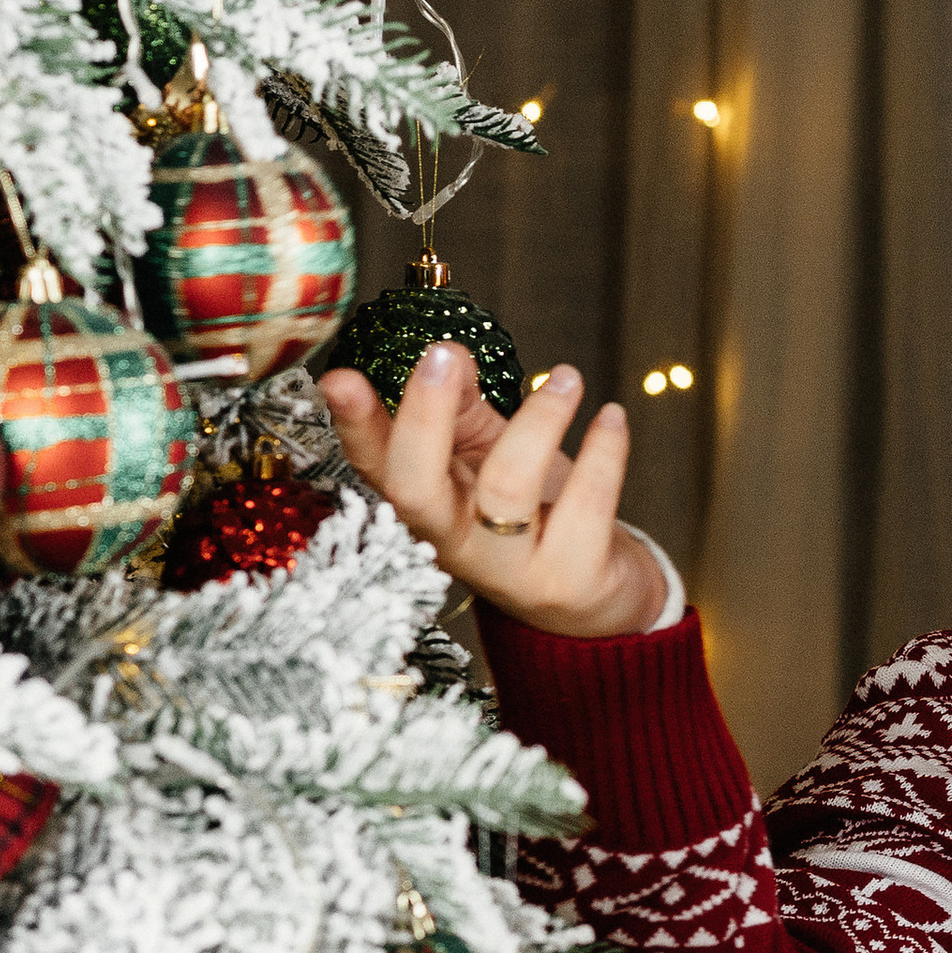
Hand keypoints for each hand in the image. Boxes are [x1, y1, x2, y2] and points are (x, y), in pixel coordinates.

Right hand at [324, 344, 669, 638]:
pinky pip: (587, 507)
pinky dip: (604, 453)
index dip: (355, 425)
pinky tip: (611, 417)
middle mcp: (457, 546)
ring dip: (536, 421)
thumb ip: (464, 408)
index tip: (340, 379)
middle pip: (416, 490)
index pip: (377, 467)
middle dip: (423, 417)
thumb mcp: (491, 457)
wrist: (596, 599)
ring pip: (506, 490)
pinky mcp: (573, 580)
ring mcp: (513, 571)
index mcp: (429, 509)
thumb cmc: (536, 515)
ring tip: (567, 378)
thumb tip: (447, 353)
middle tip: (444, 355)